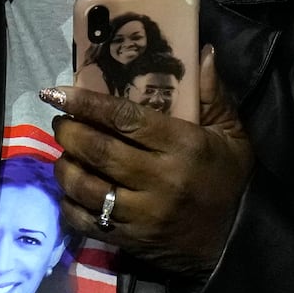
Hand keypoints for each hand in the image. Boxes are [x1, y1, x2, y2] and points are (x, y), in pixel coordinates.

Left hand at [42, 46, 252, 279]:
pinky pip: (85, 220)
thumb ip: (211, 94)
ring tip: (64, 152)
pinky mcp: (128, 240)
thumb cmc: (228, 179)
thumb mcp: (232, 134)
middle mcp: (159, 180)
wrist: (234, 242)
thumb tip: (202, 50)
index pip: (125, 118)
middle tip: (61, 121)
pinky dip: (68, 203)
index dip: (88, 103)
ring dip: (64, 166)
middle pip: (99, 150)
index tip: (59, 93)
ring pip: (86, 186)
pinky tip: (69, 188)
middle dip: (70, 132)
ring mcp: (141, 215)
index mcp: (183, 147)